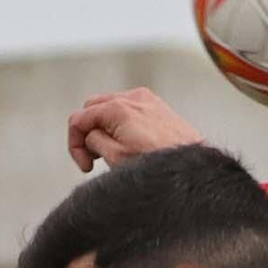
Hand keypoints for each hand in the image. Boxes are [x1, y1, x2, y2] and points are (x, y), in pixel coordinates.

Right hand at [66, 89, 203, 172]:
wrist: (193, 169)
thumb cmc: (159, 165)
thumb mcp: (115, 157)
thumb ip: (93, 141)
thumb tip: (90, 135)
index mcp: (117, 108)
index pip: (79, 119)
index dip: (75, 144)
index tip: (85, 164)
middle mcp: (132, 98)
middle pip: (92, 109)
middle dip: (88, 132)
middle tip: (95, 157)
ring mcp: (147, 99)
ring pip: (110, 107)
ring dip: (104, 127)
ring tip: (113, 151)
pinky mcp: (158, 106)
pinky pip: (129, 108)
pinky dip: (121, 123)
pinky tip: (129, 142)